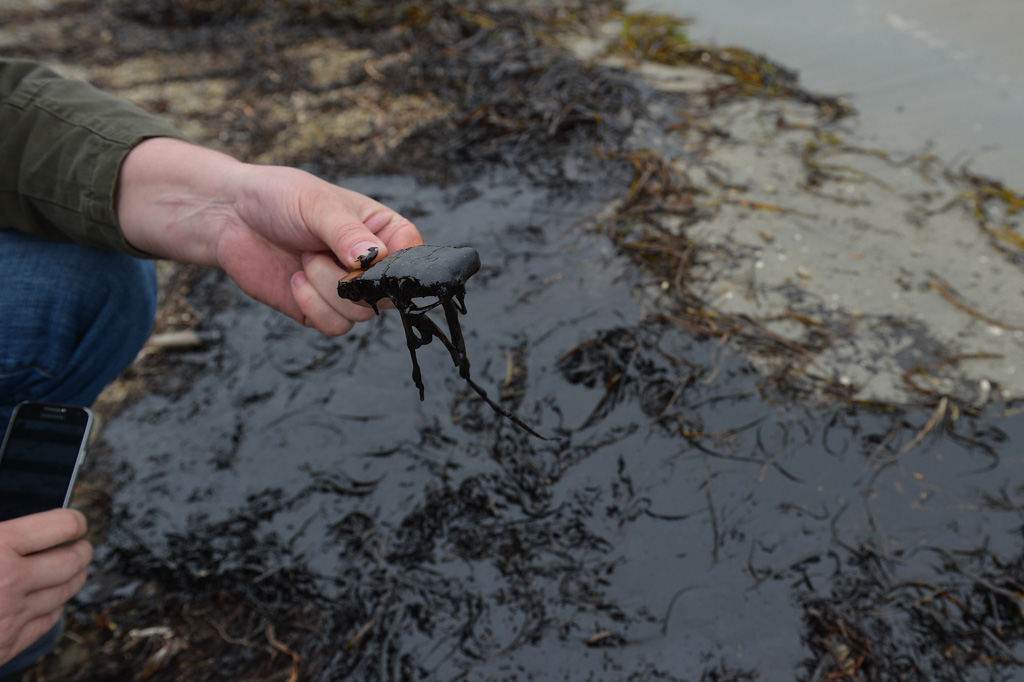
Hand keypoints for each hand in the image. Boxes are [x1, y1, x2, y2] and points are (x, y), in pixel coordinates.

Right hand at [0, 509, 91, 665]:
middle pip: (74, 560)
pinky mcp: (8, 644)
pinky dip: (54, 608)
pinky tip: (51, 601)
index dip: (74, 522)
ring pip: (66, 592)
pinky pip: (48, 621)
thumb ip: (3, 535)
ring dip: (74, 579)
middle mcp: (11, 580)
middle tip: (81, 547)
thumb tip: (32, 529)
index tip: (75, 523)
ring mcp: (12, 615)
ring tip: (75, 571)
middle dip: (82, 551)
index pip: (63, 524)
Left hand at [116, 138, 424, 335]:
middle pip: (389, 293)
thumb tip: (372, 259)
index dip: (399, 265)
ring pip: (361, 313)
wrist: (230, 218)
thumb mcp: (317, 205)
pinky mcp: (320, 310)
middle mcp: (370, 265)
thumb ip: (346, 233)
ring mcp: (346, 290)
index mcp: (382, 232)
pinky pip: (335, 326)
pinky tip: (295, 281)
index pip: (414, 256)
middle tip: (322, 252)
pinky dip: (314, 306)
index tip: (373, 258)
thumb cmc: (280, 198)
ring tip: (305, 259)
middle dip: (353, 278)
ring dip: (328, 290)